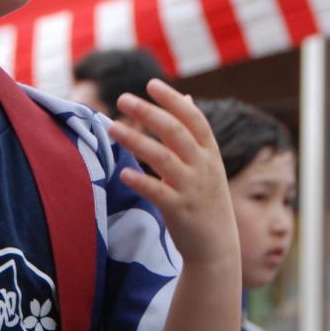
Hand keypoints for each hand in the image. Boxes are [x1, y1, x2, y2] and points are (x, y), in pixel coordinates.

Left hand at [108, 79, 237, 266]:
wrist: (217, 247)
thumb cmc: (206, 199)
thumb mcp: (208, 164)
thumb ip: (194, 134)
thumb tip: (186, 98)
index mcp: (210, 153)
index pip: (193, 119)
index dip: (172, 100)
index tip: (150, 83)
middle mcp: (203, 167)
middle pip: (175, 132)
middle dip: (148, 112)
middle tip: (122, 99)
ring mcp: (192, 188)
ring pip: (162, 158)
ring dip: (136, 140)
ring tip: (112, 127)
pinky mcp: (179, 211)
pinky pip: (157, 192)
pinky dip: (140, 180)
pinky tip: (123, 172)